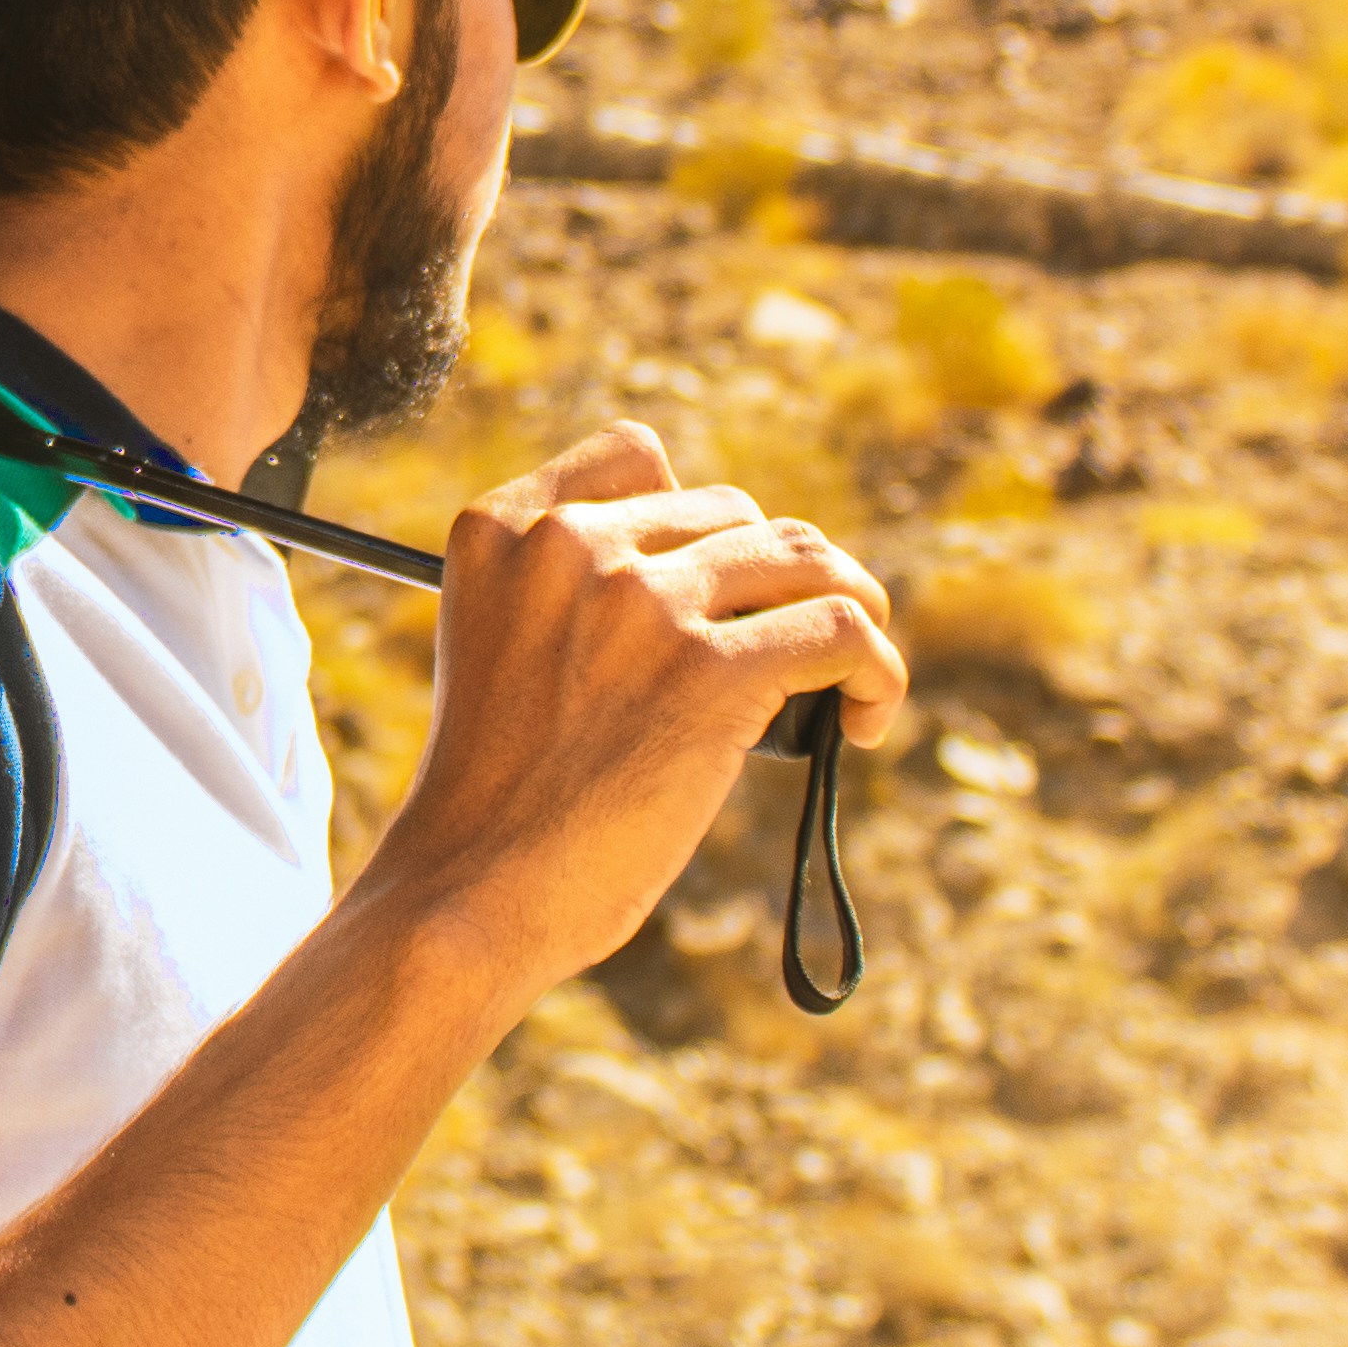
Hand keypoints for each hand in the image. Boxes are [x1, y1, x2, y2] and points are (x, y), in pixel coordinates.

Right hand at [378, 421, 903, 1009]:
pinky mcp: (713, 671)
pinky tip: (865, 718)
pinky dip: (876, 671)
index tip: (711, 586)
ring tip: (851, 673)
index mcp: (504, 527)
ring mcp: (643, 601)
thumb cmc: (495, 795)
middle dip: (773, 579)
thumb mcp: (500, 644)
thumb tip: (724, 579)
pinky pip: (844, 631)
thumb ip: (573, 589)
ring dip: (847, 609)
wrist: (471, 892)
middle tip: (786, 651)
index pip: (638, 455)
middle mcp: (571, 543)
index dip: (694, 519)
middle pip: (735, 513)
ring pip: (805, 560)